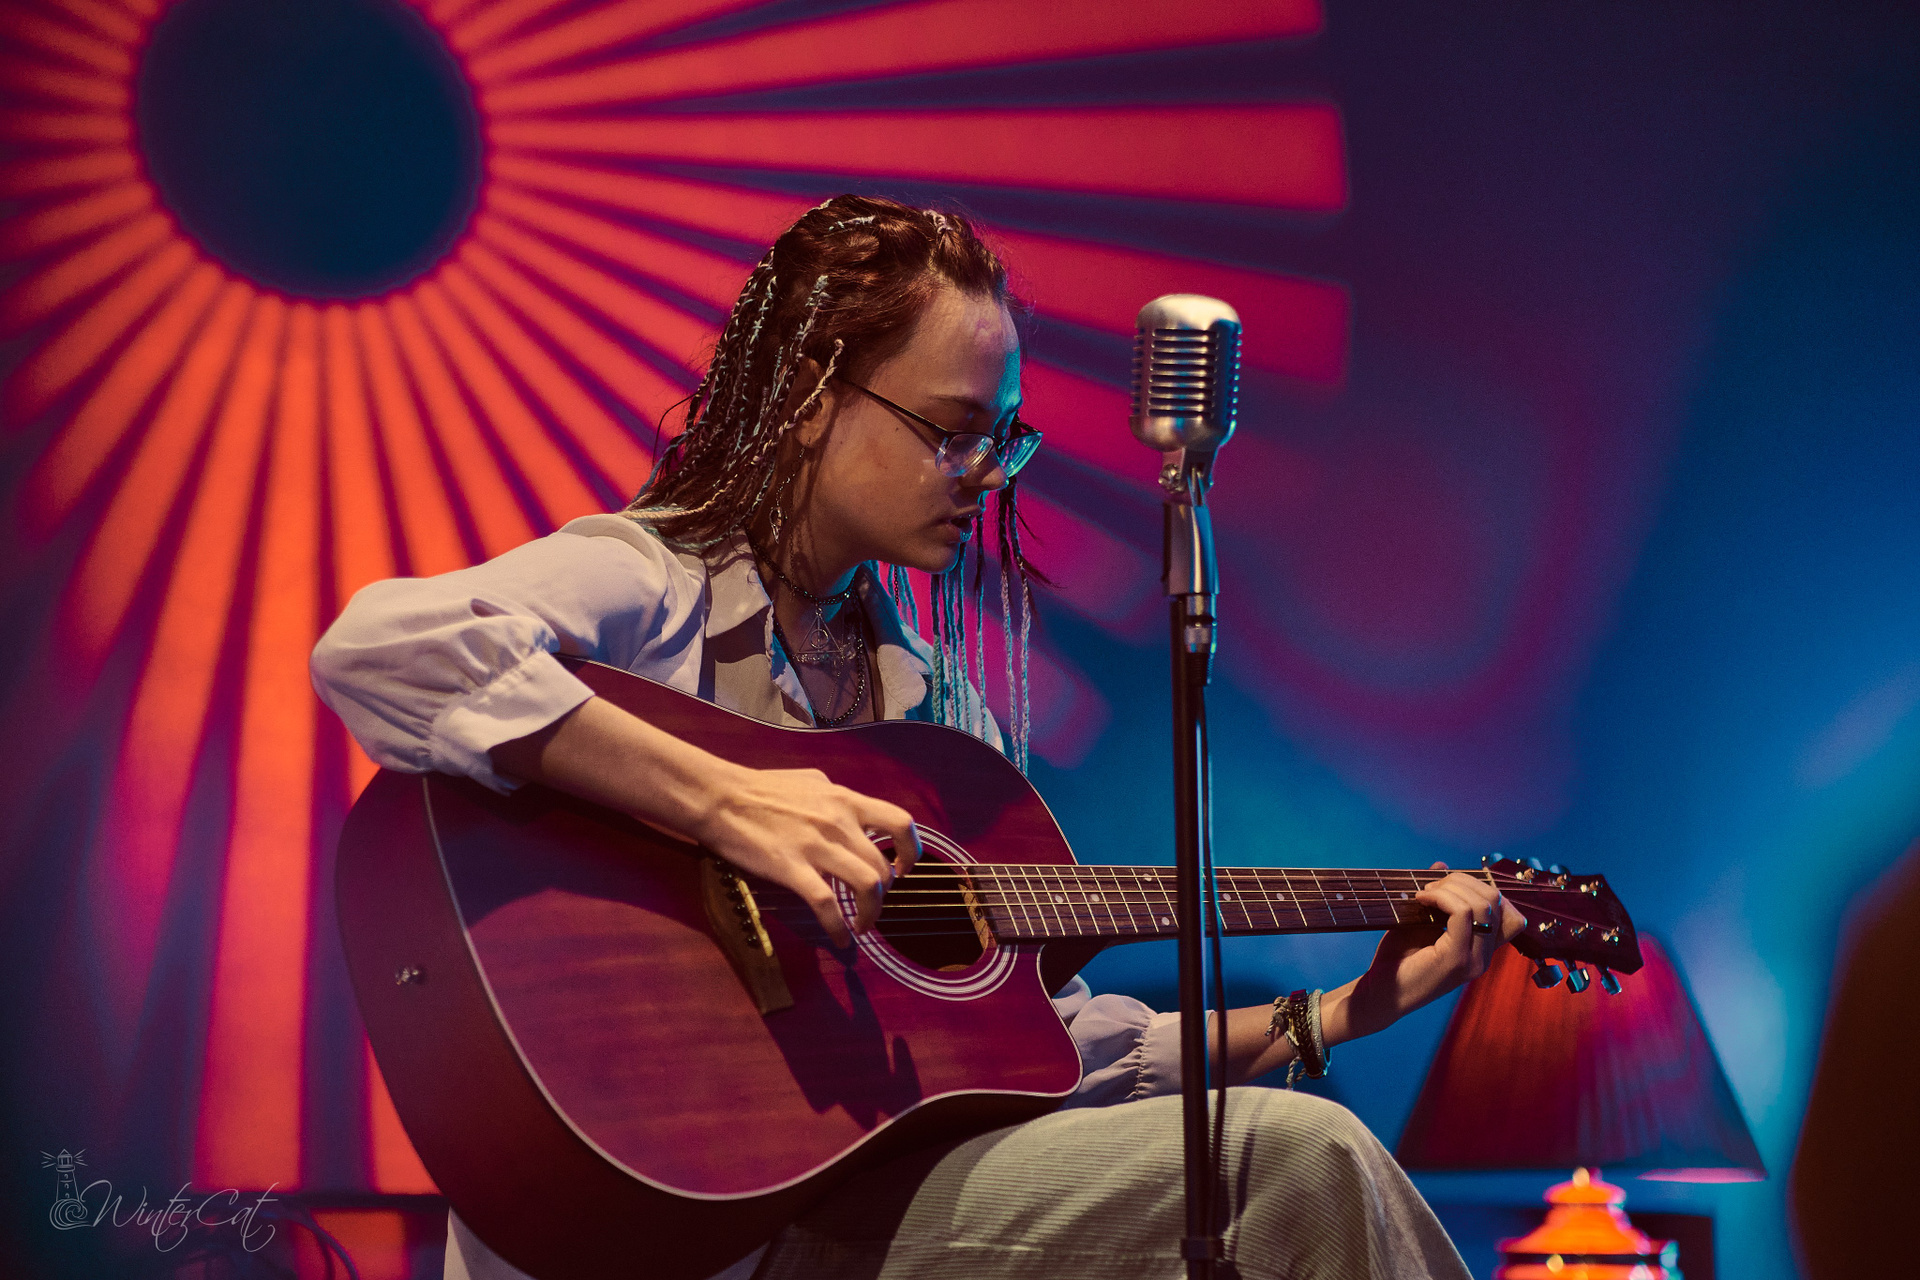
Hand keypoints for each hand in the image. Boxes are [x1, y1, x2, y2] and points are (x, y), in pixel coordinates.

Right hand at [693, 764, 920, 946]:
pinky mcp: (791, 868)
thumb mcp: (811, 781)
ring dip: (871, 913)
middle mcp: (838, 822)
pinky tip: (840, 938)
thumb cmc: (761, 788)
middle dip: (884, 894)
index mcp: (845, 800)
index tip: (903, 869)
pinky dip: (839, 928)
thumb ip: (837, 798)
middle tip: (871, 905)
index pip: (900, 823)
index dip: (912, 851)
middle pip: (883, 866)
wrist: (719, 797)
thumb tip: (851, 810)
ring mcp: (816, 846)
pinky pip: (827, 906)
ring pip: (867, 886)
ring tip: (862, 925)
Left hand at [1334, 862, 1527, 1040]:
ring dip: (1451, 888)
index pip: (1508, 912)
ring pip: (1483, 905)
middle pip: (1496, 902)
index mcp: (1482, 949)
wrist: (1381, 994)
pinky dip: (1442, 898)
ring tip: (1425, 894)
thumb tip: (1442, 865)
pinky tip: (1420, 900)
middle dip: (1463, 882)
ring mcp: (1475, 961)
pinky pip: (1463, 914)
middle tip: (1431, 887)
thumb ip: (1438, 897)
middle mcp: (1485, 956)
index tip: (1447, 887)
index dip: (1481, 888)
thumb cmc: (1399, 960)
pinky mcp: (1457, 960)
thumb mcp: (1422, 921)